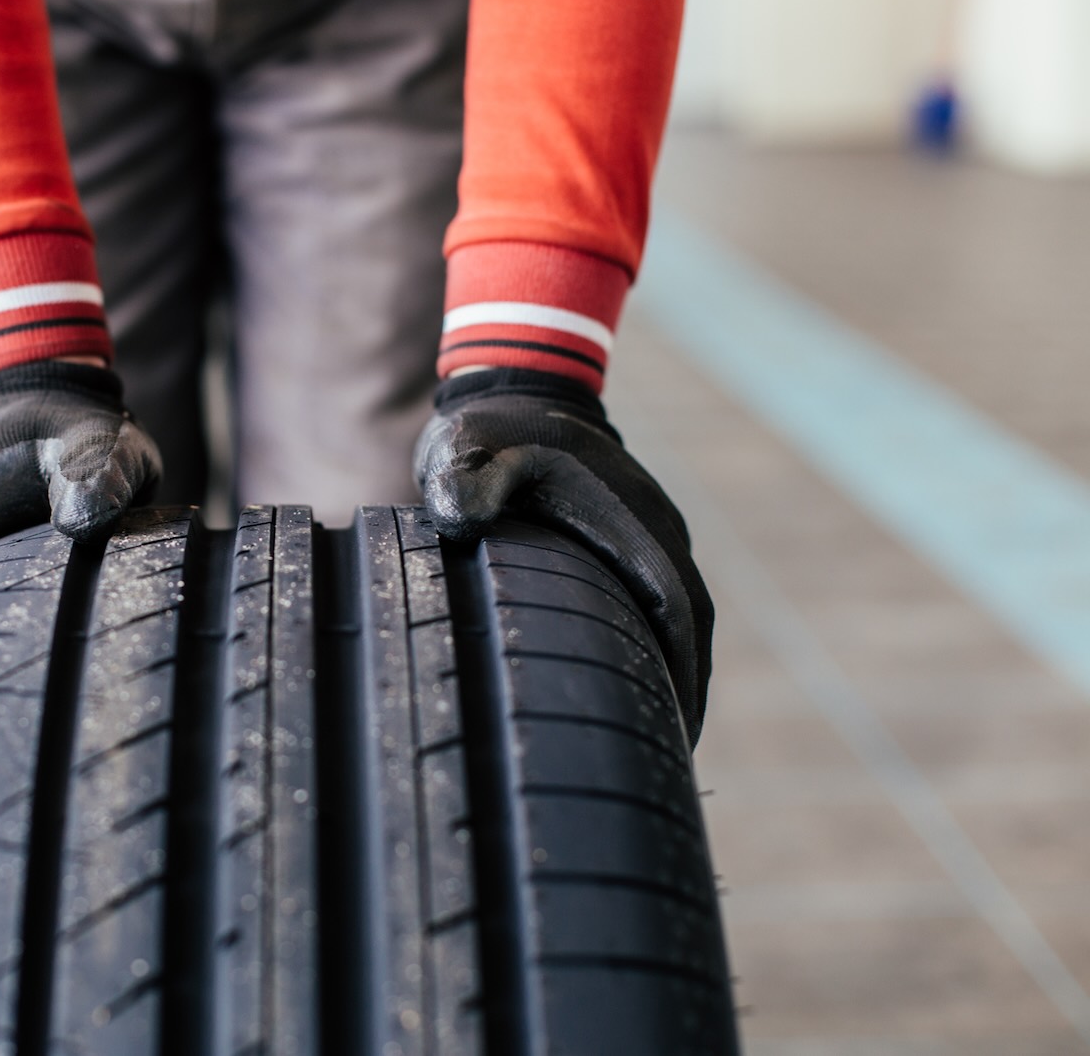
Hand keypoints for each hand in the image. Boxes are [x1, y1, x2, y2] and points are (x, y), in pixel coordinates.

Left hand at [414, 368, 712, 743]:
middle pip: (690, 626)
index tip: (679, 737)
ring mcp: (648, 532)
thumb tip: (458, 516)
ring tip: (656, 744)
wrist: (517, 383)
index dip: (683, 675)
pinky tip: (633, 688)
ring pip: (679, 617)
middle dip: (686, 694)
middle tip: (667, 765)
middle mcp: (653, 529)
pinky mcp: (633, 537)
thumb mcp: (466, 448)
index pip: (675, 610)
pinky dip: (659, 647)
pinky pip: (658, 601)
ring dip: (676, 674)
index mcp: (628, 520)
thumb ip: (463, 480)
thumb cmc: (489, 427)